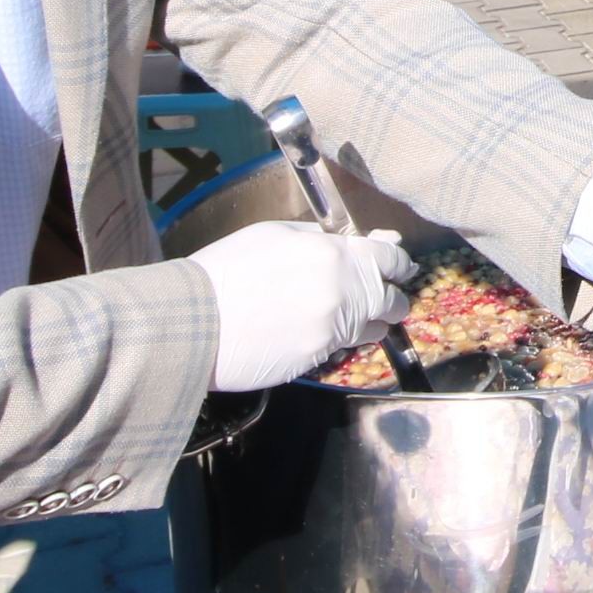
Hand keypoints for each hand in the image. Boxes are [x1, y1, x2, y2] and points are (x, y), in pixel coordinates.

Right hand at [201, 220, 413, 389]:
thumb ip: (321, 238)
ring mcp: (333, 329)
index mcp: (334, 253)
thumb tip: (357, 239)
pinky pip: (344, 348)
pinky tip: (320, 332)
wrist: (194, 322)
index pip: (390, 258)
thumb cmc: (227, 270)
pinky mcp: (318, 358)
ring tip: (350, 317)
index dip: (397, 263)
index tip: (398, 267)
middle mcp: (344, 292)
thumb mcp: (275, 234)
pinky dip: (341, 340)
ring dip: (370, 322)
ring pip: (374, 329)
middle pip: (392, 299)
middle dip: (389, 297)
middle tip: (379, 296)